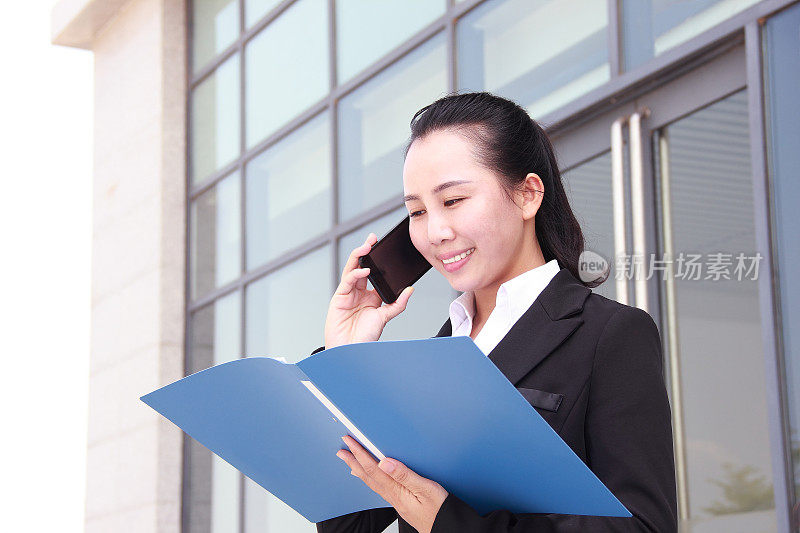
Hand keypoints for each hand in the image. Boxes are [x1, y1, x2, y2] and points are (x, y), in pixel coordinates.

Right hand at [323, 233, 413, 348]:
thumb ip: (398, 304)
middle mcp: (358, 293)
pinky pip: (347, 281)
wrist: (351, 351)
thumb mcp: (385, 317)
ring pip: (352, 269)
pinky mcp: (339, 298)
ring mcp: (347, 294)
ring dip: (358, 256)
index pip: (374, 273)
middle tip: (373, 239)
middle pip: (361, 266)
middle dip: (366, 251)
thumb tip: (411, 290)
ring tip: (367, 246)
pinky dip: (355, 274)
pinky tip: (364, 270)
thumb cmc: (365, 337)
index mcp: (370, 296)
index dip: (377, 260)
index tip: (385, 248)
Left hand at [337, 435, 447, 532]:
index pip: (374, 468)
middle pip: (368, 476)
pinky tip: (369, 478)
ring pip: (372, 482)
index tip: (350, 442)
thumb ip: (405, 475)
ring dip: (359, 470)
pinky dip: (370, 479)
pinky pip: (379, 488)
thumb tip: (385, 462)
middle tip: (341, 450)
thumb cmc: (440, 511)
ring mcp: (395, 500)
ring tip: (349, 461)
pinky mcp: (400, 502)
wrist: (446, 528)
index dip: (360, 453)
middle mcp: (393, 496)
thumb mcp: (426, 489)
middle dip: (354, 461)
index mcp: (397, 490)